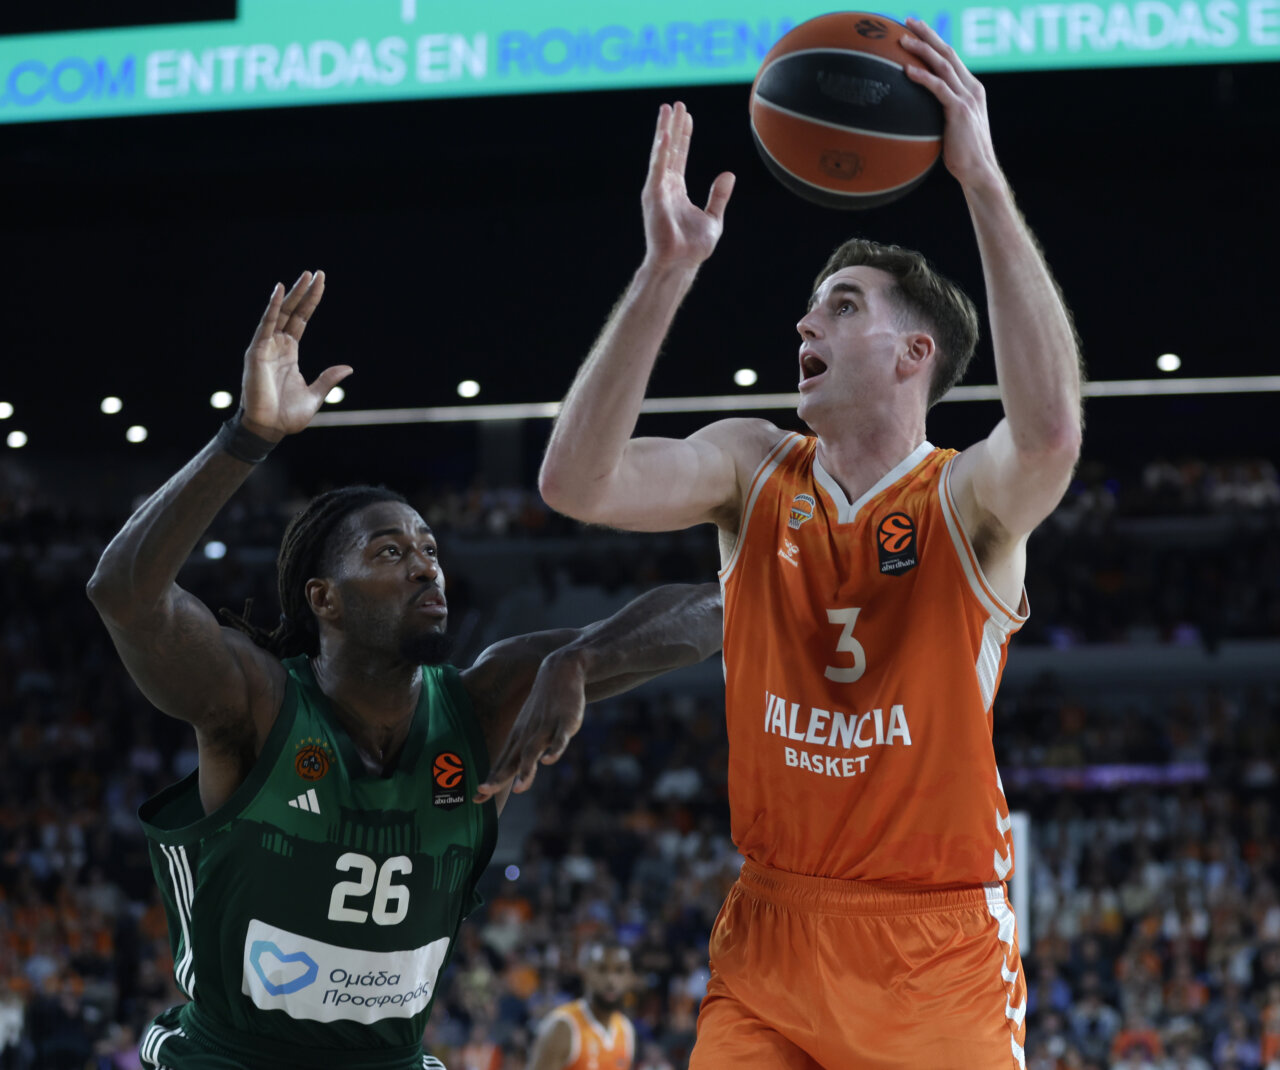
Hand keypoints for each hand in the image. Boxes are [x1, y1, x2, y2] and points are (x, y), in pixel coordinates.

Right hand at [239, 271, 351, 440]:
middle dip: (304, 292)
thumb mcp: (314, 395)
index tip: (320, 283)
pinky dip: (273, 307)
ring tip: (304, 276)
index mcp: (290, 353)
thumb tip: (348, 368)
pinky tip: (280, 290)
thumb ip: (328, 379)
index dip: (311, 302)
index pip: (301, 320)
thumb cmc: (287, 416)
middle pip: (292, 312)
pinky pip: (266, 325)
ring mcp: (266, 347)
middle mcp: (277, 345)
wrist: (269, 429)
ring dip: (292, 294)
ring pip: (280, 313)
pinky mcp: (257, 352)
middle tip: (315, 272)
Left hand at [473, 649, 586, 802]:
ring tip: (519, 788)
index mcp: (519, 738)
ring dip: (526, 770)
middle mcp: (528, 735)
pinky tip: (549, 761)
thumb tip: (510, 769)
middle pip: (512, 761)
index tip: (475, 800)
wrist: (559, 671)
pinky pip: (559, 738)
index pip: (502, 764)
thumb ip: (521, 748)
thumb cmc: (543, 704)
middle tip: (482, 793)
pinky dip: (554, 750)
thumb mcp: (528, 726)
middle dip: (498, 778)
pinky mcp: (565, 722)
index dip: (490, 782)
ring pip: (534, 752)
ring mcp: (546, 728)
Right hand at [641, 102, 735, 272]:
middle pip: (669, 150)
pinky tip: (665, 135)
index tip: (687, 116)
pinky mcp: (653, 197)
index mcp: (676, 190)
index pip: (680, 156)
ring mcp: (658, 190)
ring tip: (667, 110)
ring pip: (661, 154)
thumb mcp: (713, 217)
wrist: (680, 264)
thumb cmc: (693, 247)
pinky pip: (658, 170)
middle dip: (672, 126)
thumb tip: (729, 174)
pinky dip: (661, 152)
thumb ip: (719, 196)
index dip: (684, 135)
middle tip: (675, 104)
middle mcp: (664, 186)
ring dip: (664, 131)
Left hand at [901, 20, 1002, 191]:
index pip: (952, 58)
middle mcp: (971, 88)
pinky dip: (923, 77)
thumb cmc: (962, 156)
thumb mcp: (951, 130)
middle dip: (928, 34)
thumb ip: (940, 115)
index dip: (935, 41)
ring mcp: (967, 98)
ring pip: (943, 65)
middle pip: (947, 52)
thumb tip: (916, 116)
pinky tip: (907, 70)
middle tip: (907, 21)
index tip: (917, 29)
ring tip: (901, 39)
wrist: (979, 171)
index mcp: (971, 89)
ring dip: (922, 49)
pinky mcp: (960, 111)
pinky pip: (939, 88)